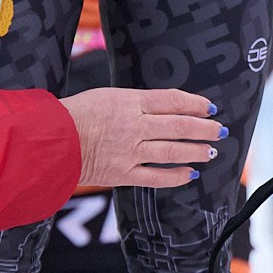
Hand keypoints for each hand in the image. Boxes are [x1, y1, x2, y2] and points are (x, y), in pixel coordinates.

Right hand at [63, 88, 222, 190]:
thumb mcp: (107, 95)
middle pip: (179, 126)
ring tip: (210, 151)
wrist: (52, 141)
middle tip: (220, 130)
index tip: (210, 107)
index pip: (172, 101)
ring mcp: (130, 151)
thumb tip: (163, 108)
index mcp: (130, 101)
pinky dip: (176, 176)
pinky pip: (156, 177)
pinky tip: (190, 174)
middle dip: (204, 128)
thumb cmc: (76, 113)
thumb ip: (135, 102)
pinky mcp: (123, 174)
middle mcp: (135, 125)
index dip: (195, 104)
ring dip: (196, 151)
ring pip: (172, 151)